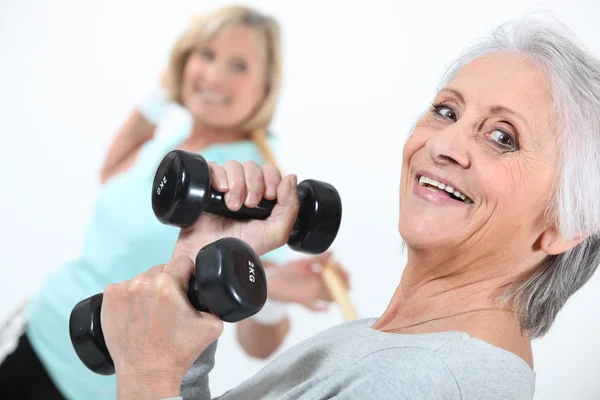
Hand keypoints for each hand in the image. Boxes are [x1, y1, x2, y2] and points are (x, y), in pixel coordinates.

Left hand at [100, 256, 223, 398]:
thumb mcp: (213, 326)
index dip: (188, 274)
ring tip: (152, 312)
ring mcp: (122, 290)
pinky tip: (136, 313)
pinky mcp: (108, 299)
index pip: (183, 262)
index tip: (187, 288)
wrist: (147, 373)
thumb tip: (214, 294)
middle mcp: (142, 282)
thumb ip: (216, 304)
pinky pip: (124, 287)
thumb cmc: (177, 352)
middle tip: (170, 305)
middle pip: (162, 269)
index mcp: (167, 283)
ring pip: (143, 278)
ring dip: (149, 289)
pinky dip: (130, 297)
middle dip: (168, 282)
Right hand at [173, 161, 299, 259]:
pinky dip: (220, 177)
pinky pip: (213, 168)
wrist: (211, 258)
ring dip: (237, 184)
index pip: (270, 171)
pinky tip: (221, 192)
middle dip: (254, 183)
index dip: (271, 179)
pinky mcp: (205, 188)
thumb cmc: (241, 249)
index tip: (269, 196)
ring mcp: (223, 189)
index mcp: (261, 199)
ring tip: (233, 206)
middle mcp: (243, 191)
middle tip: (249, 205)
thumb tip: (291, 177)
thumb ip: (290, 207)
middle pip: (252, 166)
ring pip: (233, 165)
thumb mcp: (275, 234)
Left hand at [267, 253, 350, 310]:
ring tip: (337, 293)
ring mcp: (313, 293)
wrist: (271, 281)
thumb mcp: (303, 262)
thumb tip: (333, 252)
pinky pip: (315, 307)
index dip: (342, 273)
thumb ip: (318, 258)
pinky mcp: (305, 301)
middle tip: (346, 283)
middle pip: (336, 286)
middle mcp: (318, 284)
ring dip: (335, 296)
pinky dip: (321, 309)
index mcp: (319, 273)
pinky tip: (324, 307)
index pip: (336, 274)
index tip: (346, 272)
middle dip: (343, 285)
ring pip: (329, 297)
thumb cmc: (287, 270)